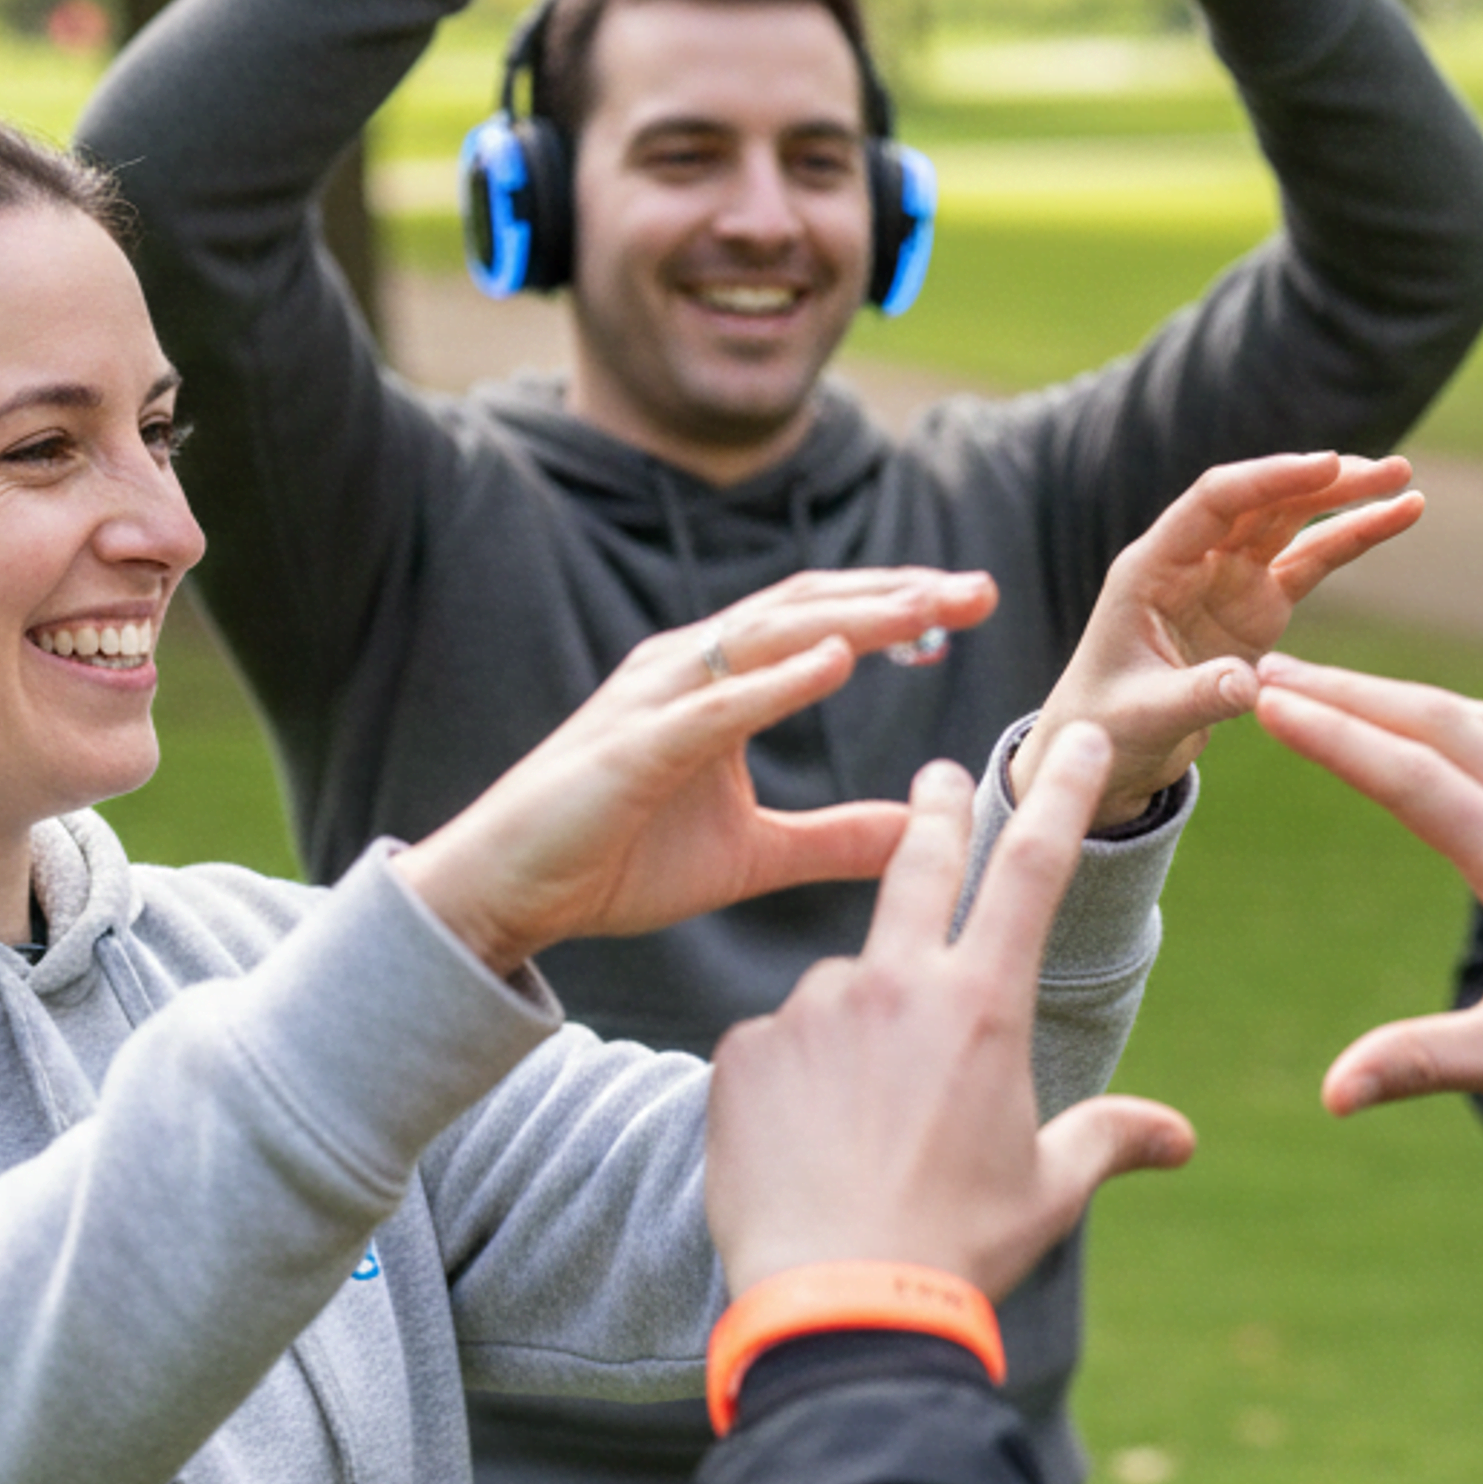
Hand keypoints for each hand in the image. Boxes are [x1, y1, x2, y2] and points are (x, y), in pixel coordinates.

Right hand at [393, 569, 998, 974]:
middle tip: (977, 588)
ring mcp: (657, 699)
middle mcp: (689, 667)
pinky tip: (837, 662)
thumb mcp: (753, 856)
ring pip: (769, 637)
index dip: (897, 605)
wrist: (505, 894)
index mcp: (717, 680)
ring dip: (854, 617)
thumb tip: (920, 834)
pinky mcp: (632, 747)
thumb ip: (835, 839)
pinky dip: (777, 680)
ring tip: (927, 609)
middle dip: (896, 594)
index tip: (972, 603)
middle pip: (808, 608)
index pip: (823, 621)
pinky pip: (714, 705)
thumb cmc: (616, 862)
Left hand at [706, 726, 1196, 1298]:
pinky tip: (804, 1145)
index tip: (1073, 742)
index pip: (1034, 870)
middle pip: (919, 866)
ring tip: (860, 1130)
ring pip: (843, 991)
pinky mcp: (743, 1050)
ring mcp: (810, 1011)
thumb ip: (1109, 1140)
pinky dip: (794, 1078)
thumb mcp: (1048, 1190)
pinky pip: (777, 1046)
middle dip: (936, 811)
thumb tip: (1180, 1139)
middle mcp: (893, 983)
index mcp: (982, 1004)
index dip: (1061, 796)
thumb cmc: (956, 1247)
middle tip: (938, 778)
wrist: (835, 1306)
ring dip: (858, 1029)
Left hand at [1011, 452, 1419, 829]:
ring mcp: (1228, 579)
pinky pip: (1311, 562)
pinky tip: (1398, 514)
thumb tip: (1254, 686)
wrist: (1108, 750)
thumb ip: (1197, 695)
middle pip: (1262, 501)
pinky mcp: (1258, 606)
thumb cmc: (1106, 727)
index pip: (1214, 502)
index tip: (1326, 466)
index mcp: (1151, 567)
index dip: (1269, 480)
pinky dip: (1352, 539)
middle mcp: (1192, 560)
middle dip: (1322, 482)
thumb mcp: (1144, 716)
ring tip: (1403, 479)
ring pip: (1292, 523)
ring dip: (1345, 499)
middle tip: (1385, 470)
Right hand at [1248, 653, 1482, 1196]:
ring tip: (1324, 690)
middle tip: (1268, 673)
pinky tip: (1420, 728)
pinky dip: (1445, 721)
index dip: (1331, 735)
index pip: (1410, 777)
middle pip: (1436, 724)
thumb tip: (1332, 1095)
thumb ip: (1422, 1065)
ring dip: (1395, 697)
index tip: (1265, 701)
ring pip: (1475, 725)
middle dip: (1348, 693)